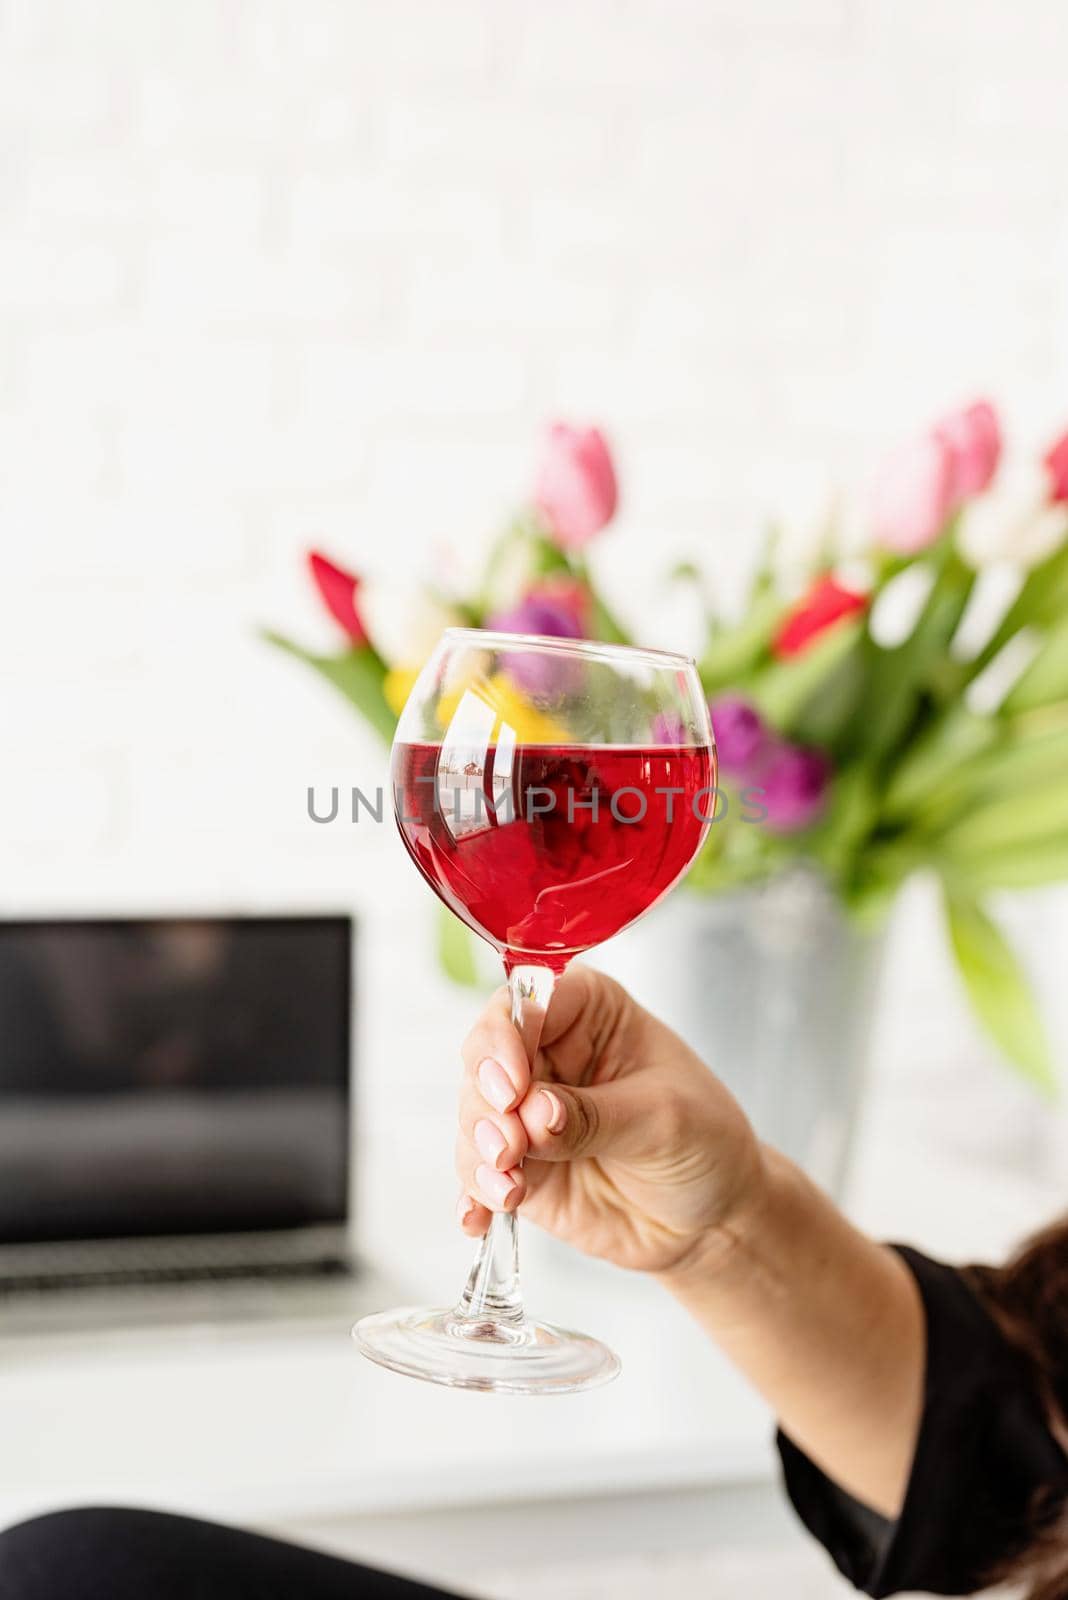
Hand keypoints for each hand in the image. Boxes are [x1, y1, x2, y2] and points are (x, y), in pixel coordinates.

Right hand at [455, 965, 764, 1275]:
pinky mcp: (519, 1165)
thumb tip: (534, 1114)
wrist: (714, 1217)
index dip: (506, 1037)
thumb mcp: (663, 1118)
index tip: (511, 1084)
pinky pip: (479, 1173)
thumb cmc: (705, 1141)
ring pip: (475, 1116)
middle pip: (485, 1057)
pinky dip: (474, 1194)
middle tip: (506, 1143)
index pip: (527, 1002)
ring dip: (479, 1150)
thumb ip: (594, 1115)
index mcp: (589, 1012)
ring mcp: (527, 1112)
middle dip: (485, 1100)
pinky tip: (478, 1217)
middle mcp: (549, 1054)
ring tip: (507, 1186)